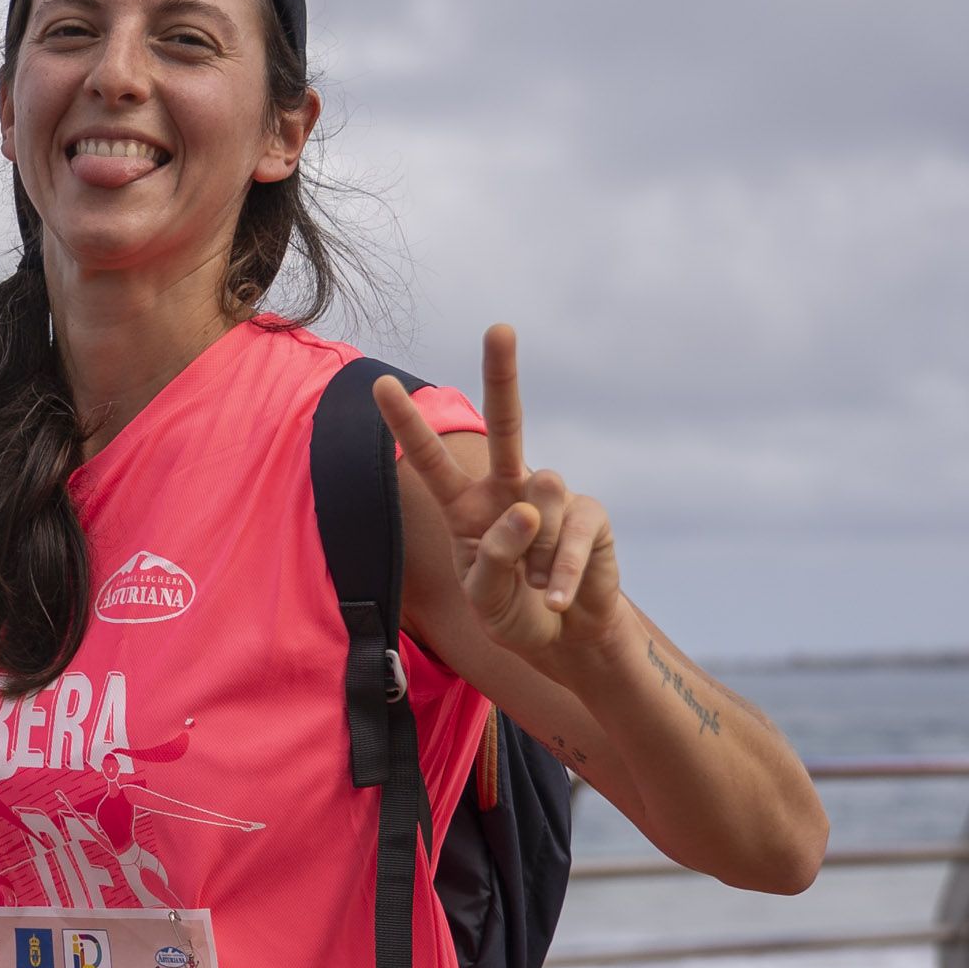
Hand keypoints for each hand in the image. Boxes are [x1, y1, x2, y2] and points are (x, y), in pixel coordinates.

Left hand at [374, 325, 618, 663]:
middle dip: (503, 374)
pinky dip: (560, 573)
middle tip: (500, 327)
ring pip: (540, 499)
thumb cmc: (513, 613)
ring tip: (534, 583)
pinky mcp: (588, 513)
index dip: (407, 424)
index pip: (431, 461)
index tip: (380, 384)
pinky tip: (556, 596)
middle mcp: (508, 489)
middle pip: (506, 424)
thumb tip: (527, 506)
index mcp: (466, 505)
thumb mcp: (483, 598)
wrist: (566, 640)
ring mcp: (551, 497)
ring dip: (534, 556)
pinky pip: (570, 534)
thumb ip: (493, 556)